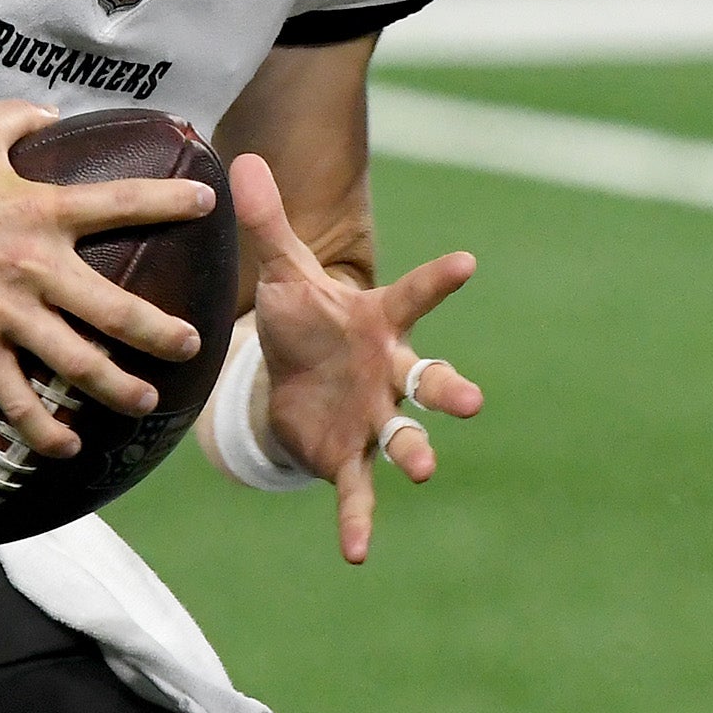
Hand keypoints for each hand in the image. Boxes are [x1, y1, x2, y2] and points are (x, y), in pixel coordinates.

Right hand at [0, 102, 210, 456]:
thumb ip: (21, 118)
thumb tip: (55, 114)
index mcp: (41, 211)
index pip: (121, 203)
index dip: (169, 201)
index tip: (208, 203)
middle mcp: (33, 267)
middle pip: (114, 309)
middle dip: (160, 332)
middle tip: (192, 345)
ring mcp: (4, 314)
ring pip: (75, 362)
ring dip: (117, 388)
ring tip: (145, 401)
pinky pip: (14, 399)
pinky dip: (42, 429)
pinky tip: (68, 447)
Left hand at [232, 150, 482, 563]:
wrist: (293, 380)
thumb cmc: (303, 320)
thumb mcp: (284, 273)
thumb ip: (268, 224)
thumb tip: (240, 159)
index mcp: (380, 321)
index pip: (416, 295)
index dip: (441, 279)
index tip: (468, 261)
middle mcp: (390, 372)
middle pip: (431, 378)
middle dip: (451, 389)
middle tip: (472, 401)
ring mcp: (375, 417)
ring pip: (405, 437)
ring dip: (416, 453)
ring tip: (423, 469)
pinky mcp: (348, 456)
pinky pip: (358, 491)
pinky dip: (357, 521)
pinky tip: (357, 554)